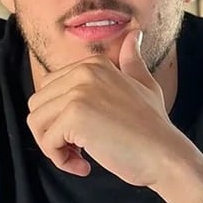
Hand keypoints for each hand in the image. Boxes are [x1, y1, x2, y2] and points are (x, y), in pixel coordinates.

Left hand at [26, 29, 188, 187]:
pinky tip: (84, 166)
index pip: (50, 89)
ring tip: (79, 158)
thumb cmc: (155, 128)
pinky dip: (61, 160)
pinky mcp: (74, 116)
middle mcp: (83, 72)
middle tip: (80, 150)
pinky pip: (47, 142)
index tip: (85, 134)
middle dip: (52, 131)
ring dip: (53, 147)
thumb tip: (133, 35)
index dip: (60, 117)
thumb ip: (132, 61)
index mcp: (94, 64)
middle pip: (38, 105)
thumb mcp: (145, 85)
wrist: (166, 155)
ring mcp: (78, 92)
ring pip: (36, 122)